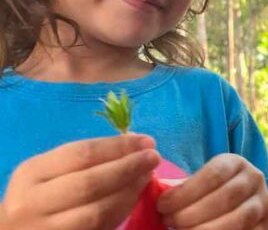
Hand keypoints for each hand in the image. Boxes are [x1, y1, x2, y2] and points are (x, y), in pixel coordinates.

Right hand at [0, 134, 158, 229]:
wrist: (19, 229)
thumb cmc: (44, 193)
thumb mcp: (53, 171)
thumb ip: (88, 159)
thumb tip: (135, 144)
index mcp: (31, 173)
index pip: (81, 154)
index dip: (118, 147)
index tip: (146, 141)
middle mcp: (32, 203)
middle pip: (90, 183)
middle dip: (128, 167)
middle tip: (154, 157)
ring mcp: (46, 229)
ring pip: (98, 211)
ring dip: (130, 191)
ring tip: (148, 176)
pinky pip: (101, 227)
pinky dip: (122, 210)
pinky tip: (135, 196)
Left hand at [157, 153, 267, 229]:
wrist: (238, 204)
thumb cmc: (208, 193)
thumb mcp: (200, 182)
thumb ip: (183, 187)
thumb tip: (157, 195)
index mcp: (236, 163)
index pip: (213, 174)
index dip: (186, 191)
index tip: (162, 205)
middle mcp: (255, 180)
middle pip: (225, 197)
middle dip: (192, 213)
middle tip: (168, 222)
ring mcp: (263, 204)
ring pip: (237, 219)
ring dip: (206, 229)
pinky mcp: (265, 227)